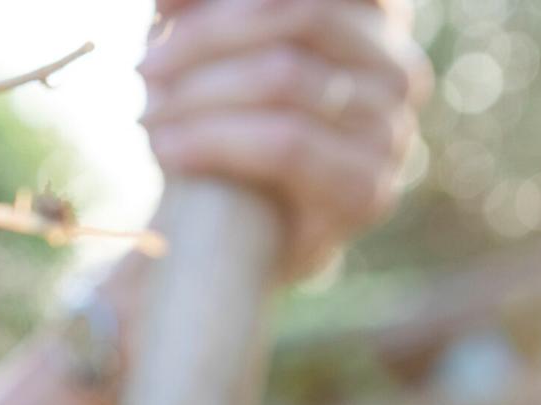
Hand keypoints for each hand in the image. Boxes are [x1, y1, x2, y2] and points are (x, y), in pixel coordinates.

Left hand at [141, 0, 432, 277]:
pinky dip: (213, 140)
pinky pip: (284, 143)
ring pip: (285, 77)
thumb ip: (203, 14)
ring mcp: (390, 129)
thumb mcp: (210, 62)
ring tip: (149, 114)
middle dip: (208, 39)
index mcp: (371, 18)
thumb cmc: (225, 136)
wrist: (237, 245)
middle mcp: (394, 67)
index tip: (168, 7)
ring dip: (199, 93)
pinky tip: (167, 147)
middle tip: (146, 69)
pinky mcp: (366, 189)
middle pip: (299, 15)